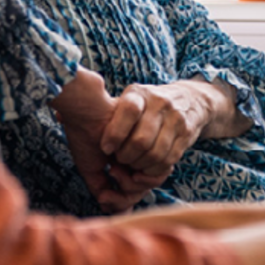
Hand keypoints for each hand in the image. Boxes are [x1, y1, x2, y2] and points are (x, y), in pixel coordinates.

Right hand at [50, 68, 148, 212]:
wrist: (86, 113)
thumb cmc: (85, 138)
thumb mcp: (93, 172)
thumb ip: (105, 191)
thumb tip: (118, 212)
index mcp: (126, 163)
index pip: (134, 191)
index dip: (123, 200)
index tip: (106, 196)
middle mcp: (139, 158)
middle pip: (144, 190)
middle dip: (126, 195)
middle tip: (108, 186)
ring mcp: (147, 152)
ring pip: (150, 184)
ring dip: (129, 185)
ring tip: (112, 169)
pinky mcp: (155, 143)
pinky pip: (155, 173)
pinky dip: (136, 178)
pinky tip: (116, 165)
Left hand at [101, 79, 249, 176]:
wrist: (190, 100)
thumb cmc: (149, 104)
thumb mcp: (132, 98)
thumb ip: (112, 112)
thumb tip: (74, 123)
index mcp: (140, 94)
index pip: (129, 111)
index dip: (115, 134)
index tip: (105, 149)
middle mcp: (160, 103)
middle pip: (141, 140)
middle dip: (126, 157)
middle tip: (119, 160)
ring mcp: (176, 119)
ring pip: (155, 154)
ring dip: (140, 166)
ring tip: (132, 165)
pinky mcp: (186, 135)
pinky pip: (168, 160)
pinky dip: (154, 170)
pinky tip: (146, 168)